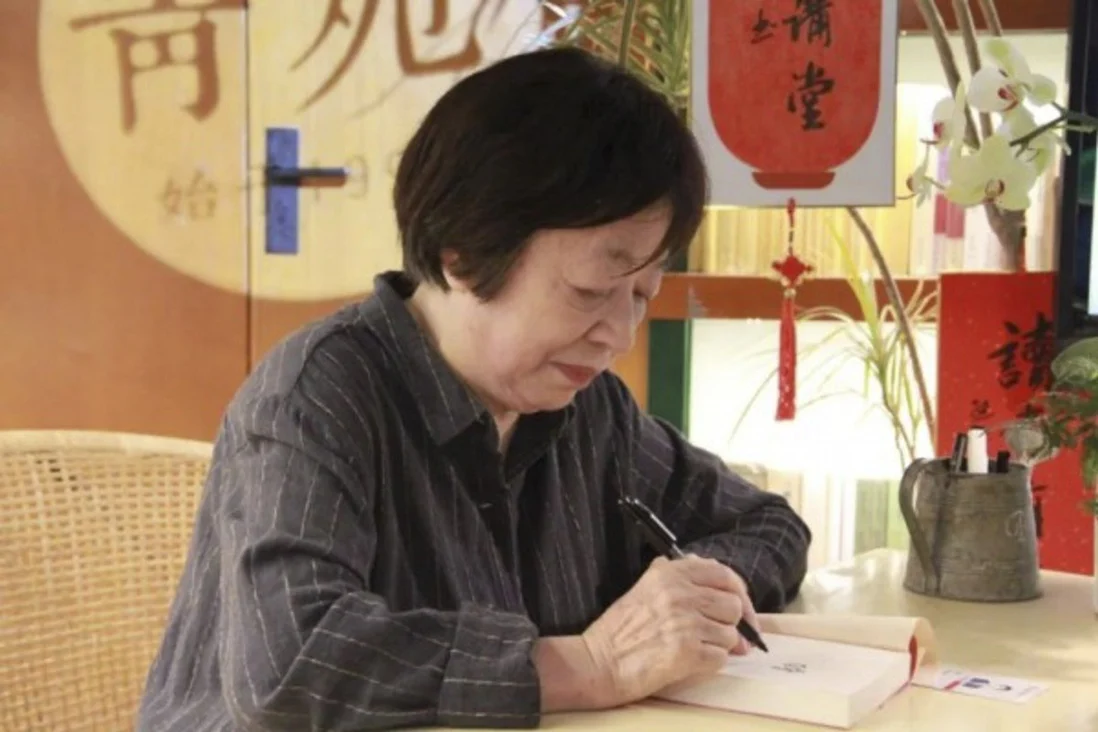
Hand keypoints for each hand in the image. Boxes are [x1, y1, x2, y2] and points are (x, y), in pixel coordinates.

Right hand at [580, 555, 759, 706]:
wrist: (599, 662)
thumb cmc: (621, 630)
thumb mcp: (645, 588)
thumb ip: (679, 578)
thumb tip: (720, 586)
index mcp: (669, 574)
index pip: (723, 573)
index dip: (738, 592)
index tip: (740, 607)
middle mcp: (679, 594)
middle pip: (733, 605)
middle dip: (730, 623)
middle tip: (716, 633)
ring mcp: (684, 623)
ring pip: (731, 634)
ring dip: (719, 645)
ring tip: (694, 646)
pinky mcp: (687, 653)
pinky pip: (721, 658)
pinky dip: (710, 663)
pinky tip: (690, 661)